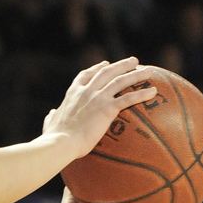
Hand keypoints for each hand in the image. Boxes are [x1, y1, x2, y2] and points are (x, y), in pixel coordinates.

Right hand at [43, 58, 158, 159]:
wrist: (61, 142)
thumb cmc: (54, 137)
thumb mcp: (50, 122)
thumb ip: (52, 116)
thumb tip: (51, 113)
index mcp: (73, 93)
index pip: (86, 75)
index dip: (97, 68)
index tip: (105, 64)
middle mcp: (86, 91)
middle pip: (107, 72)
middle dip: (121, 65)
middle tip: (134, 61)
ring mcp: (97, 98)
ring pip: (121, 81)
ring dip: (136, 74)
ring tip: (148, 71)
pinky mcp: (107, 109)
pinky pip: (128, 98)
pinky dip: (142, 93)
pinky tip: (153, 92)